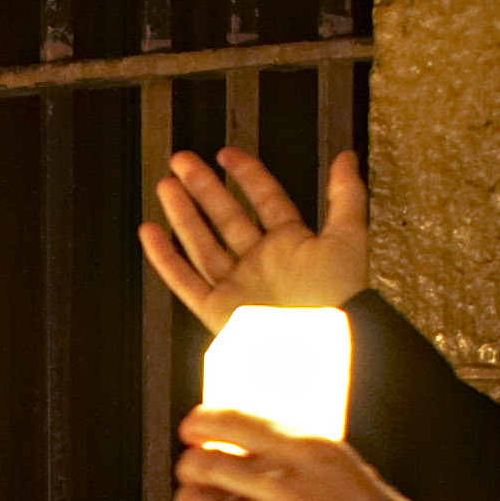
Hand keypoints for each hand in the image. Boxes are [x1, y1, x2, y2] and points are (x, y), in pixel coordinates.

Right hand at [142, 145, 369, 331]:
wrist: (322, 346)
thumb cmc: (339, 298)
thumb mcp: (348, 238)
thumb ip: (346, 196)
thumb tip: (346, 159)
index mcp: (291, 245)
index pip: (265, 199)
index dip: (246, 174)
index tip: (226, 154)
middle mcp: (262, 263)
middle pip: (226, 216)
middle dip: (203, 186)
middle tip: (182, 161)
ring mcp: (238, 286)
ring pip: (202, 243)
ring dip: (183, 213)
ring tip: (166, 186)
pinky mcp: (219, 311)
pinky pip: (186, 281)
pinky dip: (166, 259)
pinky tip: (151, 233)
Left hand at [172, 410, 412, 500]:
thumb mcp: (343, 470)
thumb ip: (295, 457)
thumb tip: (252, 446)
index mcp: (307, 452)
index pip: (231, 421)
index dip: (201, 422)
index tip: (193, 427)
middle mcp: (280, 485)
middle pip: (204, 461)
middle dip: (191, 462)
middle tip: (192, 466)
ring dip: (190, 497)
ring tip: (196, 499)